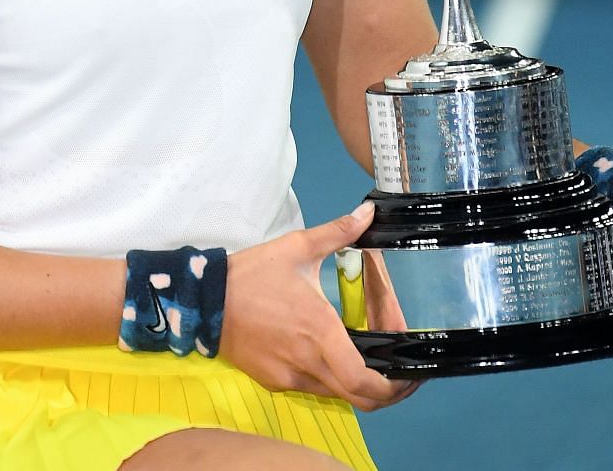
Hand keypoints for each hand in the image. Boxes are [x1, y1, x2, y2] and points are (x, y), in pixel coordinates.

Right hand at [221, 202, 416, 411]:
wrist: (203, 300)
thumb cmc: (251, 274)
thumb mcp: (297, 247)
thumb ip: (339, 232)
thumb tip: (369, 212)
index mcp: (320, 332)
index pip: (364, 381)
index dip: (393, 387)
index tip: (409, 373)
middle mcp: (308, 362)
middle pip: (360, 399)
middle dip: (387, 391)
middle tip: (400, 372)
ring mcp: (289, 377)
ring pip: (337, 394)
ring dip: (358, 382)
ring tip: (368, 357)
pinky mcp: (274, 381)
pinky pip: (313, 387)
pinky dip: (330, 378)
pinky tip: (331, 354)